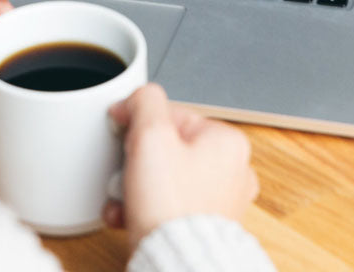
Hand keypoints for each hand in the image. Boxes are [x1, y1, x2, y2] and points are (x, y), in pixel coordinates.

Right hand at [104, 84, 258, 251]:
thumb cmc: (171, 206)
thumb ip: (145, 102)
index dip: (139, 121)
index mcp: (227, 141)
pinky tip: (128, 213)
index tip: (121, 130)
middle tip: (125, 168)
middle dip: (136, 159)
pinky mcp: (203, 224)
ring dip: (135, 185)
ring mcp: (220, 201)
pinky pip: (168, 203)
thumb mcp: (151, 135)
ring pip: (165, 177)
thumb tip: (139, 98)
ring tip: (124, 196)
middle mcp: (232, 170)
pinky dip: (145, 206)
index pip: (172, 114)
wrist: (176, 261)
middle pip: (167, 147)